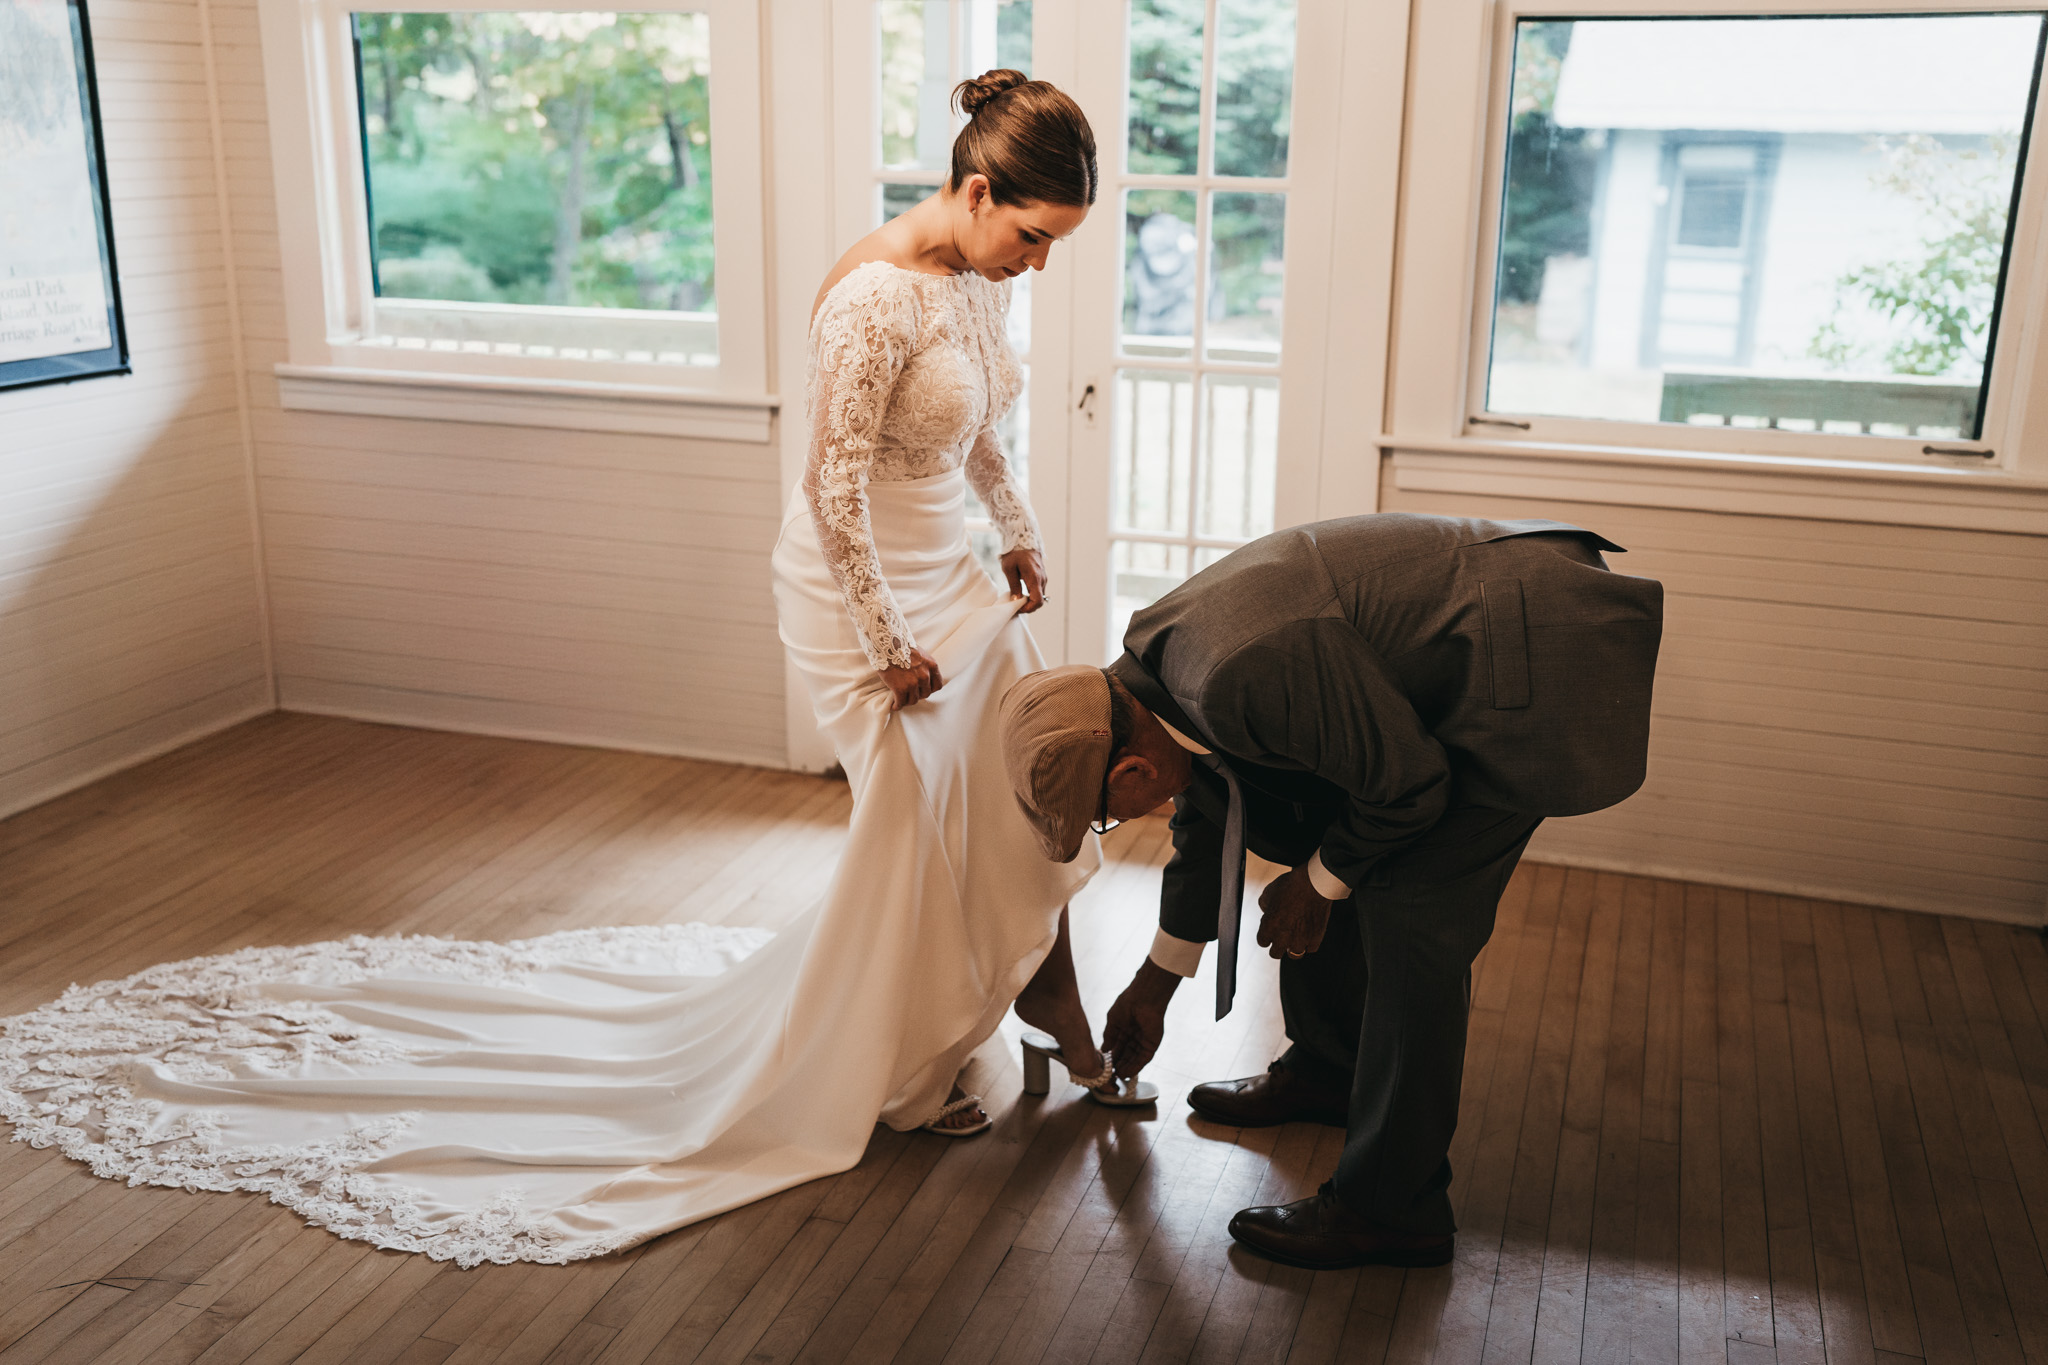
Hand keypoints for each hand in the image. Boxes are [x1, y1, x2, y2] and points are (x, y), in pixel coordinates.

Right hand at [878, 648, 943, 709]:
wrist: (886, 644)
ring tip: (901, 700)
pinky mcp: (900, 688)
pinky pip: (901, 702)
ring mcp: (913, 683)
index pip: (937, 685)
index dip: (930, 689)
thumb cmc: (900, 646)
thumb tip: (921, 676)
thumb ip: (924, 666)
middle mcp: (925, 676)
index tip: (923, 690)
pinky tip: (894, 705)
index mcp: (932, 666)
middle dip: (917, 694)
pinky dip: (897, 705)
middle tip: (910, 693)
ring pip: (913, 700)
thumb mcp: (920, 654)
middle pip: (925, 694)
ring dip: (907, 701)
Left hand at [1000, 548, 1048, 612]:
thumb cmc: (1015, 553)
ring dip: (1030, 601)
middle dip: (1028, 606)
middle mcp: (1042, 579)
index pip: (1038, 601)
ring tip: (1017, 598)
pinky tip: (1022, 592)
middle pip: (1040, 601)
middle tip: (1016, 605)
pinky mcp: (1041, 576)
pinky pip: (1039, 590)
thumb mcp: (1009, 569)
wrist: (1023, 539)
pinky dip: (1031, 595)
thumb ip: (1014, 586)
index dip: (1029, 608)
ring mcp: (1043, 578)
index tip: (1018, 607)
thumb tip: (1016, 600)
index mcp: (1034, 578)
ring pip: (1040, 596)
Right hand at [1103, 958, 1180, 1078]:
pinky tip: (1127, 1073)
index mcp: (1125, 1029)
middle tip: (1112, 1075)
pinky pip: (1143, 1058)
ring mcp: (1143, 1040)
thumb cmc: (1127, 1004)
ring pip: (1135, 1058)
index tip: (1106, 1066)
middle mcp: (1134, 1036)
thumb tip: (1104, 1050)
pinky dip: (1136, 1066)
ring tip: (1118, 1077)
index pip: (1118, 1047)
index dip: (1112, 1057)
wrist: (1142, 998)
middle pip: (1127, 1054)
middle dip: (1119, 1064)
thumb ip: (1109, 1036)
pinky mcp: (1152, 1044)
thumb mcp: (1113, 1021)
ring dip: (1127, 1068)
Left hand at [1255, 865, 1335, 959]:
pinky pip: (1311, 948)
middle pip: (1275, 953)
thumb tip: (1266, 912)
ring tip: (1296, 936)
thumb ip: (1264, 906)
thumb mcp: (1268, 892)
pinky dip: (1309, 943)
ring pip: (1294, 954)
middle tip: (1281, 937)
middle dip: (1277, 945)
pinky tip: (1308, 934)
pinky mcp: (1316, 938)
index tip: (1270, 931)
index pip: (1262, 942)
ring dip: (1293, 946)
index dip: (1266, 935)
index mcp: (1269, 926)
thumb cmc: (1290, 885)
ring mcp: (1301, 939)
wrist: (1314, 884)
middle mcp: (1283, 937)